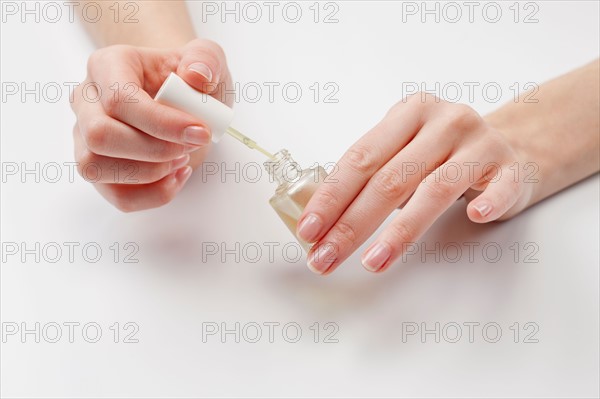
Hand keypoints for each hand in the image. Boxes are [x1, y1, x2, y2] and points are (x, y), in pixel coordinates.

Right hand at [71, 38, 231, 211]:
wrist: (182, 100)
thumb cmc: (188, 80)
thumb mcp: (207, 60)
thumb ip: (206, 60)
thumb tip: (195, 76)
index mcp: (108, 65)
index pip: (119, 99)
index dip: (162, 123)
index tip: (201, 132)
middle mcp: (87, 101)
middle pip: (100, 136)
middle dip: (154, 150)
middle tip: (191, 144)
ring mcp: (85, 137)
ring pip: (95, 168)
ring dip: (150, 173)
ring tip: (182, 158)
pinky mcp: (99, 168)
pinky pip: (117, 196)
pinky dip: (153, 194)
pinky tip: (176, 175)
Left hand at [297, 93, 533, 274]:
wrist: (512, 145)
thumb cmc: (444, 154)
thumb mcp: (405, 150)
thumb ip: (371, 174)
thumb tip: (323, 221)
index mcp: (408, 114)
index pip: (360, 159)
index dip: (331, 197)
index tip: (308, 230)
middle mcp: (443, 122)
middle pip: (389, 179)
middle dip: (351, 224)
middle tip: (326, 258)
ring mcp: (480, 143)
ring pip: (434, 189)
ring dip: (401, 231)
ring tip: (373, 261)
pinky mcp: (512, 167)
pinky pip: (501, 187)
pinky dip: (487, 203)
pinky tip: (474, 217)